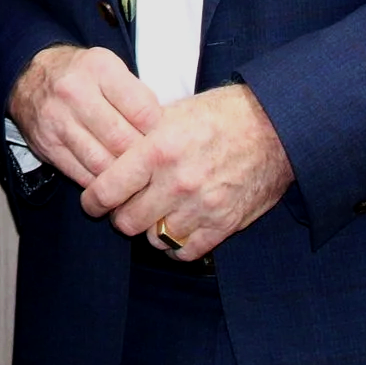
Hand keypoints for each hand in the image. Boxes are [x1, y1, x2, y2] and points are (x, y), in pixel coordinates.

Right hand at [7, 44, 161, 187]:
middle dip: (143, 158)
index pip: (143, 111)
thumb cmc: (82, 75)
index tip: (164, 138)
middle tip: (155, 165)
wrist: (30, 76)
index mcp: (99, 68)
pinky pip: (82, 175)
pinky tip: (113, 180)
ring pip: (102, 163)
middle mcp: (74, 92)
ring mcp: (57, 121)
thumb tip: (165, 135)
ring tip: (136, 177)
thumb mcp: (112, 68)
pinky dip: (102, 183)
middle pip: (122, 140)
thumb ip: (138, 96)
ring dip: (124, 176)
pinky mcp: (47, 146)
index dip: (160, 131)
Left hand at [81, 83, 294, 259]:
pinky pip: (186, 251)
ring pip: (155, 239)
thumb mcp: (171, 113)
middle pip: (127, 221)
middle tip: (124, 209)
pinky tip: (175, 229)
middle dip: (121, 217)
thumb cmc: (218, 116)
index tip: (91, 202)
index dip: (92, 201)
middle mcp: (177, 182)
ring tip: (152, 216)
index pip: (107, 190)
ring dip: (150, 230)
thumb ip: (138, 137)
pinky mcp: (224, 223)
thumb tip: (105, 152)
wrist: (274, 128)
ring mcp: (202, 206)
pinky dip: (176, 246)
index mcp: (157, 150)